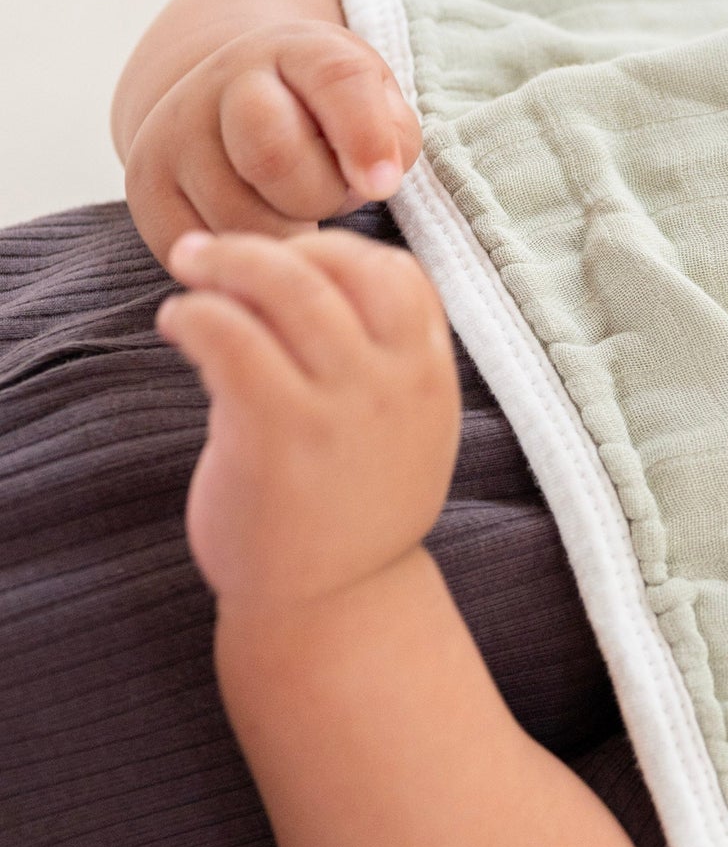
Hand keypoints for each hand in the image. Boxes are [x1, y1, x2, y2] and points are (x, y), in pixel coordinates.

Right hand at [124, 22, 421, 266]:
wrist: (231, 101)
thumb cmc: (326, 116)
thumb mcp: (375, 107)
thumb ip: (392, 139)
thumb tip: (375, 180)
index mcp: (296, 49)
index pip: (335, 81)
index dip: (364, 137)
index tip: (383, 186)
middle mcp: (223, 77)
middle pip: (273, 156)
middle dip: (318, 195)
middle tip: (330, 196)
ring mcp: (174, 129)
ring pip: (236, 214)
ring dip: (285, 233)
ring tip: (295, 212)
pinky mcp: (144, 183)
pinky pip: (198, 246)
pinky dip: (240, 256)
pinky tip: (261, 237)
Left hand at [156, 229, 460, 613]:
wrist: (336, 601)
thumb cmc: (356, 507)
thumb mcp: (407, 424)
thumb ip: (384, 357)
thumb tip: (319, 279)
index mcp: (430, 373)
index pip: (397, 271)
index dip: (338, 250)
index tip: (288, 260)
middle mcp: (394, 381)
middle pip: (335, 265)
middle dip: (261, 245)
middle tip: (208, 250)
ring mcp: (340, 406)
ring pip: (283, 289)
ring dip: (222, 264)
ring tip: (189, 274)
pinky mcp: (276, 433)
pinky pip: (230, 338)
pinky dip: (195, 314)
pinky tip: (179, 323)